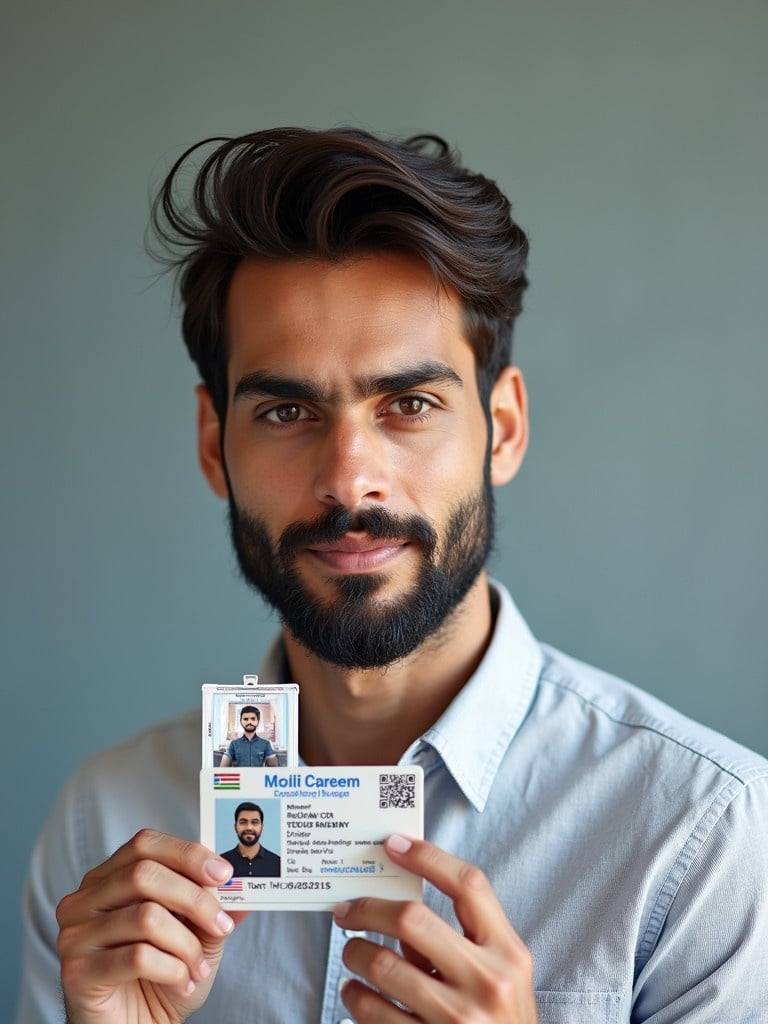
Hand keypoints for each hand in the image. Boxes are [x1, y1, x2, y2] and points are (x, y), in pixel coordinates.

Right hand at [56, 829, 247, 1023]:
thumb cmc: (161, 978)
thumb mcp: (197, 937)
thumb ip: (215, 908)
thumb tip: (242, 886)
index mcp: (109, 878)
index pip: (145, 844)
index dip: (187, 853)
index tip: (223, 874)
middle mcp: (85, 900)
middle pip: (144, 875)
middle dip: (194, 899)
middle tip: (221, 925)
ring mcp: (75, 935)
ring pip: (145, 917)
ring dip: (186, 945)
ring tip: (198, 968)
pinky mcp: (77, 972)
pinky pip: (137, 957)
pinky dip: (172, 970)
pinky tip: (181, 983)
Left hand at [334, 835, 537, 1022]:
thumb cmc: (500, 1022)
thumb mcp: (502, 978)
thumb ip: (463, 942)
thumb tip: (399, 911)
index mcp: (508, 953)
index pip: (469, 885)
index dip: (428, 856)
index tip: (393, 844)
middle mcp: (487, 982)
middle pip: (412, 919)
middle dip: (368, 909)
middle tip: (348, 910)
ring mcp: (457, 1020)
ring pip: (382, 965)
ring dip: (355, 954)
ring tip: (351, 953)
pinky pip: (373, 1013)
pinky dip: (354, 997)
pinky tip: (354, 992)